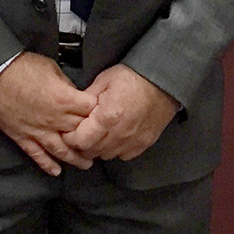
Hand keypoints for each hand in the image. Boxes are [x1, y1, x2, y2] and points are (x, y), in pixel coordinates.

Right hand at [0, 52, 97, 174]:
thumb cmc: (22, 68)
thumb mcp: (52, 69)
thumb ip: (67, 86)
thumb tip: (75, 95)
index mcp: (65, 100)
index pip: (92, 112)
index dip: (101, 114)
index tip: (106, 116)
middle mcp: (55, 119)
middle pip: (81, 134)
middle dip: (93, 140)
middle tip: (102, 145)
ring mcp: (38, 131)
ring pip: (62, 150)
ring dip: (76, 159)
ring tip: (87, 164)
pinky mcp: (22, 137)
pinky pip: (37, 155)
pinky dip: (47, 164)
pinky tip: (56, 171)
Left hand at [63, 65, 179, 161]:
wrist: (163, 79)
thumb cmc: (134, 77)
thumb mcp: (104, 80)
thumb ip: (86, 98)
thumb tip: (73, 110)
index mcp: (107, 116)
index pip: (80, 141)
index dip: (71, 138)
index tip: (70, 132)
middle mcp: (120, 133)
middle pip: (92, 152)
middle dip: (83, 144)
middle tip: (82, 133)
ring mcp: (134, 140)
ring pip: (107, 156)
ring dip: (99, 148)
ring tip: (99, 134)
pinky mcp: (144, 143)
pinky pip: (124, 155)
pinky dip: (117, 149)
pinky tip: (116, 137)